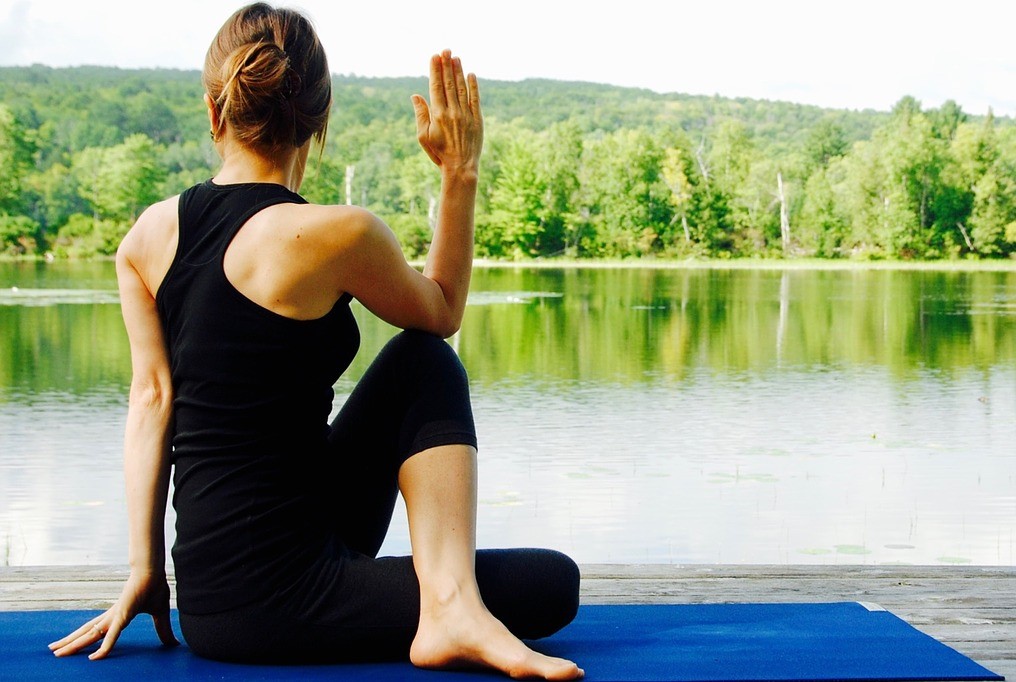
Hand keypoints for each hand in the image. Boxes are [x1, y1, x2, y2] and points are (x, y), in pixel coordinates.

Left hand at [48, 570, 177, 659]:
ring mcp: (114, 616)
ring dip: (72, 644)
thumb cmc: (156, 587)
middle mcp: (111, 616)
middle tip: (54, 651)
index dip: (88, 639)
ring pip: (89, 634)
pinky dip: (104, 647)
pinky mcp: (122, 615)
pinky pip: (111, 635)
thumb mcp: (160, 614)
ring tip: (55, 652)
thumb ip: (162, 630)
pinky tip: (94, 658)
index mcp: (118, 615)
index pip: (98, 630)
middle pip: (86, 632)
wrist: (153, 570)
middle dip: (70, 642)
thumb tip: (173, 643)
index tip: (80, 649)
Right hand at [411, 50, 482, 173]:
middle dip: (447, 65)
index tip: (434, 57)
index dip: (435, 70)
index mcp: (437, 115)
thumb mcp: (423, 136)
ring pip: (462, 88)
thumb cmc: (439, 153)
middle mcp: (452, 112)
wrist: (460, 168)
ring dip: (459, 71)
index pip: (436, 87)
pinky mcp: (477, 120)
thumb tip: (415, 95)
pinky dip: (473, 86)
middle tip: (446, 50)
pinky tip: (471, 75)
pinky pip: (475, 99)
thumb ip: (420, 114)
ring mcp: (466, 115)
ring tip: (456, 57)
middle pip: (449, 83)